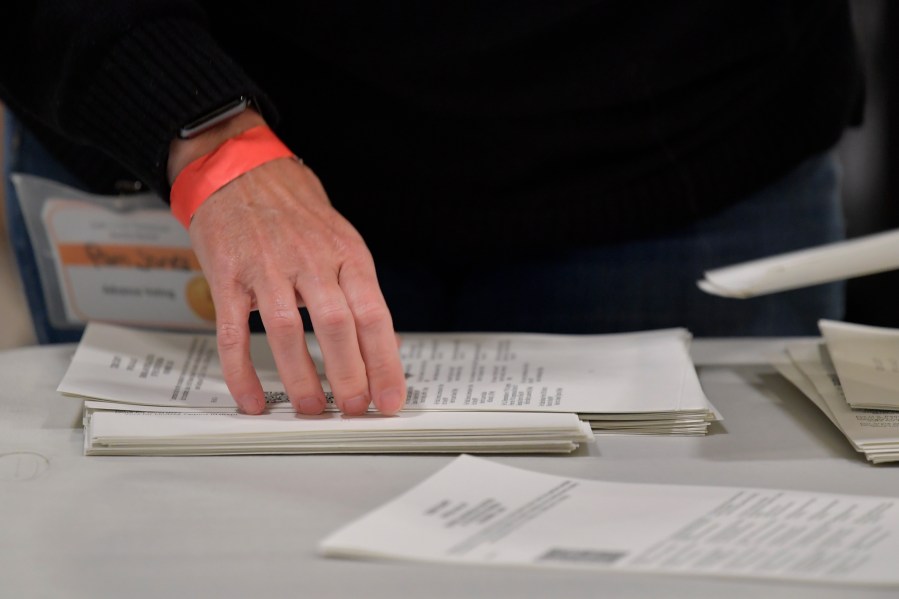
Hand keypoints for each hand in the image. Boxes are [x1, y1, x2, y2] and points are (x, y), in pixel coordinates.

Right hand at [169, 115, 405, 416]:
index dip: (385, 361)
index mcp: (347, 255)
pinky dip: (242, 370)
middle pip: (337, 324)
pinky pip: (233, 331)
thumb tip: (385, 348)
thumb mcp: (342, 243)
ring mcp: (267, 267)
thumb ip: (359, 294)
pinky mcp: (228, 275)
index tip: (391, 398)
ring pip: (286, 329)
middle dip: (349, 374)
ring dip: (301, 376)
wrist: (242, 170)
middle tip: (354, 409)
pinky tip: (252, 398)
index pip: (374, 315)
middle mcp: (311, 260)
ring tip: (311, 408)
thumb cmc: (297, 214)